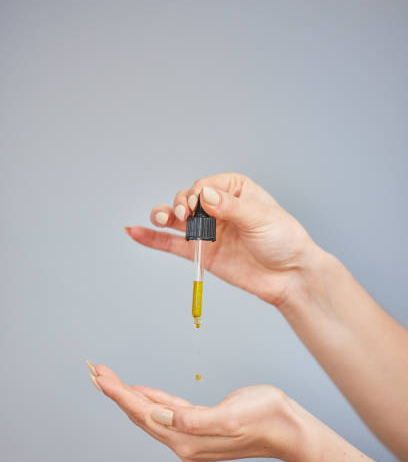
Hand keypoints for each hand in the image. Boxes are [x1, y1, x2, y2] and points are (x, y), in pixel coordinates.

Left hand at [87, 361, 302, 461]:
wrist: (290, 430)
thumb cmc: (266, 419)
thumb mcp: (231, 415)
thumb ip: (194, 420)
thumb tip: (159, 417)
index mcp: (187, 439)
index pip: (142, 413)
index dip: (118, 392)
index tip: (99, 374)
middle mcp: (184, 441)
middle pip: (139, 413)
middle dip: (115, 391)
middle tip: (94, 370)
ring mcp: (191, 436)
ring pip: (149, 413)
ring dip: (128, 394)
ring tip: (109, 378)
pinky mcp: (199, 427)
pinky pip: (166, 412)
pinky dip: (150, 400)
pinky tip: (141, 392)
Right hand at [125, 173, 317, 305]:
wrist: (290, 276)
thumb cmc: (284, 240)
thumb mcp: (260, 218)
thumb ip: (229, 207)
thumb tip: (202, 194)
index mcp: (235, 190)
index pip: (204, 185)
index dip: (196, 193)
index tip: (198, 204)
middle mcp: (218, 208)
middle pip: (187, 200)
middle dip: (181, 205)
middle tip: (186, 215)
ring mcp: (208, 231)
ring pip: (176, 220)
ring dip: (163, 216)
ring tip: (161, 219)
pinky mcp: (202, 253)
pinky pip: (172, 244)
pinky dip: (152, 239)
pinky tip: (134, 232)